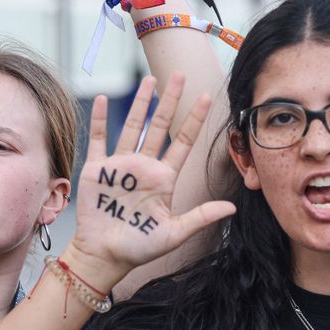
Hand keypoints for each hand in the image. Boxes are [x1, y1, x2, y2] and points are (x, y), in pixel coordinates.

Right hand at [68, 74, 235, 281]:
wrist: (105, 256)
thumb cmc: (140, 247)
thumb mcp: (174, 233)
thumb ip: (201, 217)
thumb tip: (232, 209)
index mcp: (164, 178)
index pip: (184, 142)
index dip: (195, 119)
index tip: (207, 96)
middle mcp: (144, 166)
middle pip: (160, 125)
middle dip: (170, 100)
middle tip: (180, 74)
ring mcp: (120, 165)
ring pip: (133, 126)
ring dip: (140, 102)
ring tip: (149, 79)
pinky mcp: (96, 169)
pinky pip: (99, 139)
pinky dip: (100, 119)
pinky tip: (104, 99)